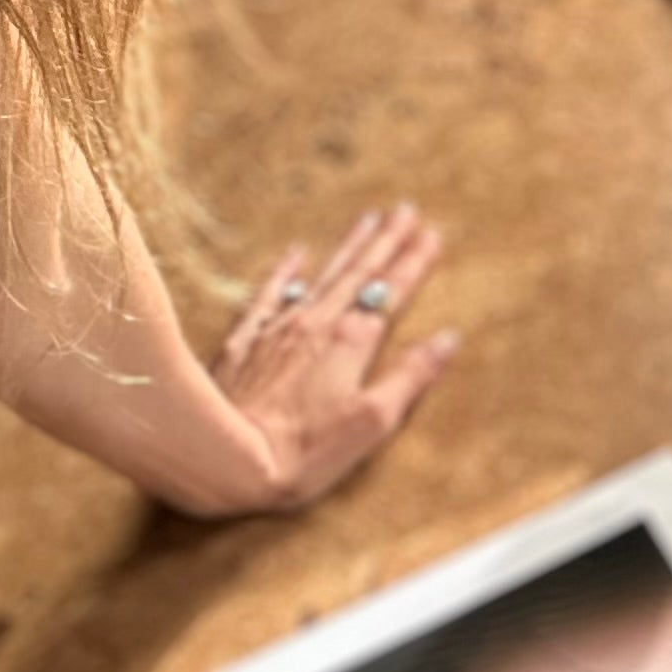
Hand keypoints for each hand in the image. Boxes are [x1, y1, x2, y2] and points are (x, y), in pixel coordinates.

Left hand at [204, 203, 455, 513]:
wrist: (223, 461)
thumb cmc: (305, 451)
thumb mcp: (372, 422)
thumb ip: (411, 376)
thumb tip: (448, 338)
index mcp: (353, 342)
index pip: (391, 292)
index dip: (414, 262)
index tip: (433, 233)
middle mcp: (318, 325)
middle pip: (359, 274)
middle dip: (386, 241)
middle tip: (406, 209)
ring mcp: (279, 331)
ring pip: (322, 277)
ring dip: (347, 247)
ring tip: (368, 218)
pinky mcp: (244, 344)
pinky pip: (269, 295)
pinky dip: (284, 271)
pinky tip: (296, 252)